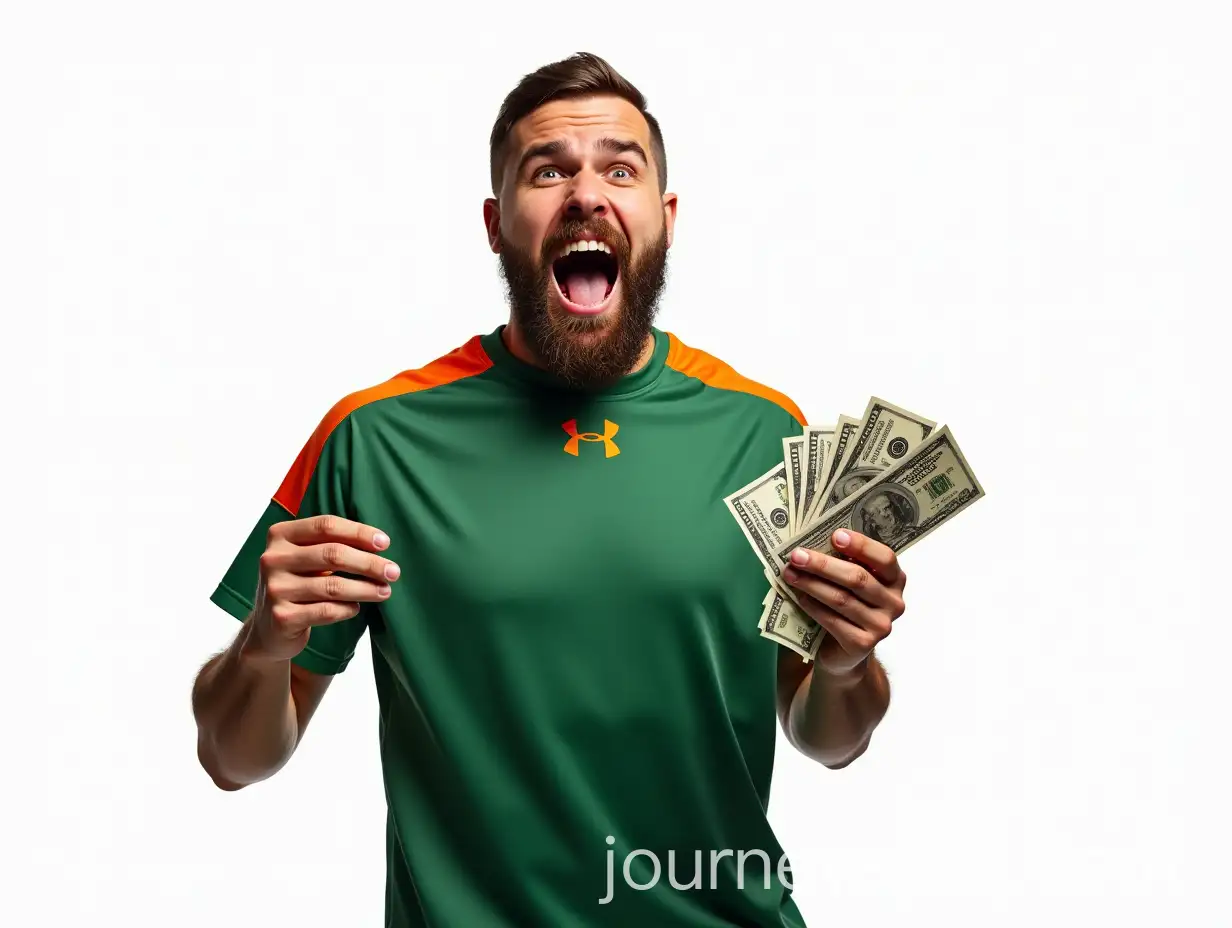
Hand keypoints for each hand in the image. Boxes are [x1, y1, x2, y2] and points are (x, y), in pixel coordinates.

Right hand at [243, 515, 400, 662]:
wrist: (268, 630)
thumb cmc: (297, 584)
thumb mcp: (305, 557)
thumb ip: (331, 544)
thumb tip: (380, 543)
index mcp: (279, 535)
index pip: (326, 525)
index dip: (359, 532)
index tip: (385, 543)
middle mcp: (272, 559)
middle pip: (333, 554)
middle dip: (369, 563)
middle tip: (393, 572)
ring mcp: (275, 589)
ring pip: (333, 586)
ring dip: (366, 589)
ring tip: (385, 591)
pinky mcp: (281, 618)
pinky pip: (326, 611)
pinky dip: (348, 609)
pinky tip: (356, 608)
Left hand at [781, 529, 905, 676]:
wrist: (845, 652)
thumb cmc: (848, 606)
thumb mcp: (851, 583)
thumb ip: (844, 563)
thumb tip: (813, 541)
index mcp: (895, 580)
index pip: (885, 558)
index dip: (861, 546)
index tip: (835, 535)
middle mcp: (894, 603)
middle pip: (858, 578)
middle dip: (823, 565)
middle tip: (797, 555)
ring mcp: (881, 626)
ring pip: (842, 599)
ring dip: (812, 584)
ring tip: (790, 574)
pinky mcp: (863, 644)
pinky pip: (833, 620)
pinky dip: (813, 606)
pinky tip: (799, 597)